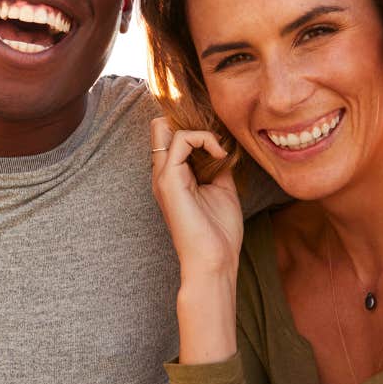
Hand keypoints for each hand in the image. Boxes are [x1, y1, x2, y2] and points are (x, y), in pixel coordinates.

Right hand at [149, 117, 243, 277]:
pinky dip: (204, 139)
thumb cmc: (219, 232)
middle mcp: (163, 174)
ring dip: (200, 132)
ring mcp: (162, 176)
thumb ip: (218, 166)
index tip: (219, 144)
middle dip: (189, 123)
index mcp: (173, 177)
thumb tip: (223, 147)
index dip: (194, 129)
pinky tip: (219, 156)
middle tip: (214, 140)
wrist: (214, 260)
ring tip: (219, 151)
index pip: (170, 136)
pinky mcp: (169, 180)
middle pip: (159, 127)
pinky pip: (181, 140)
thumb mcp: (222, 189)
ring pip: (166, 127)